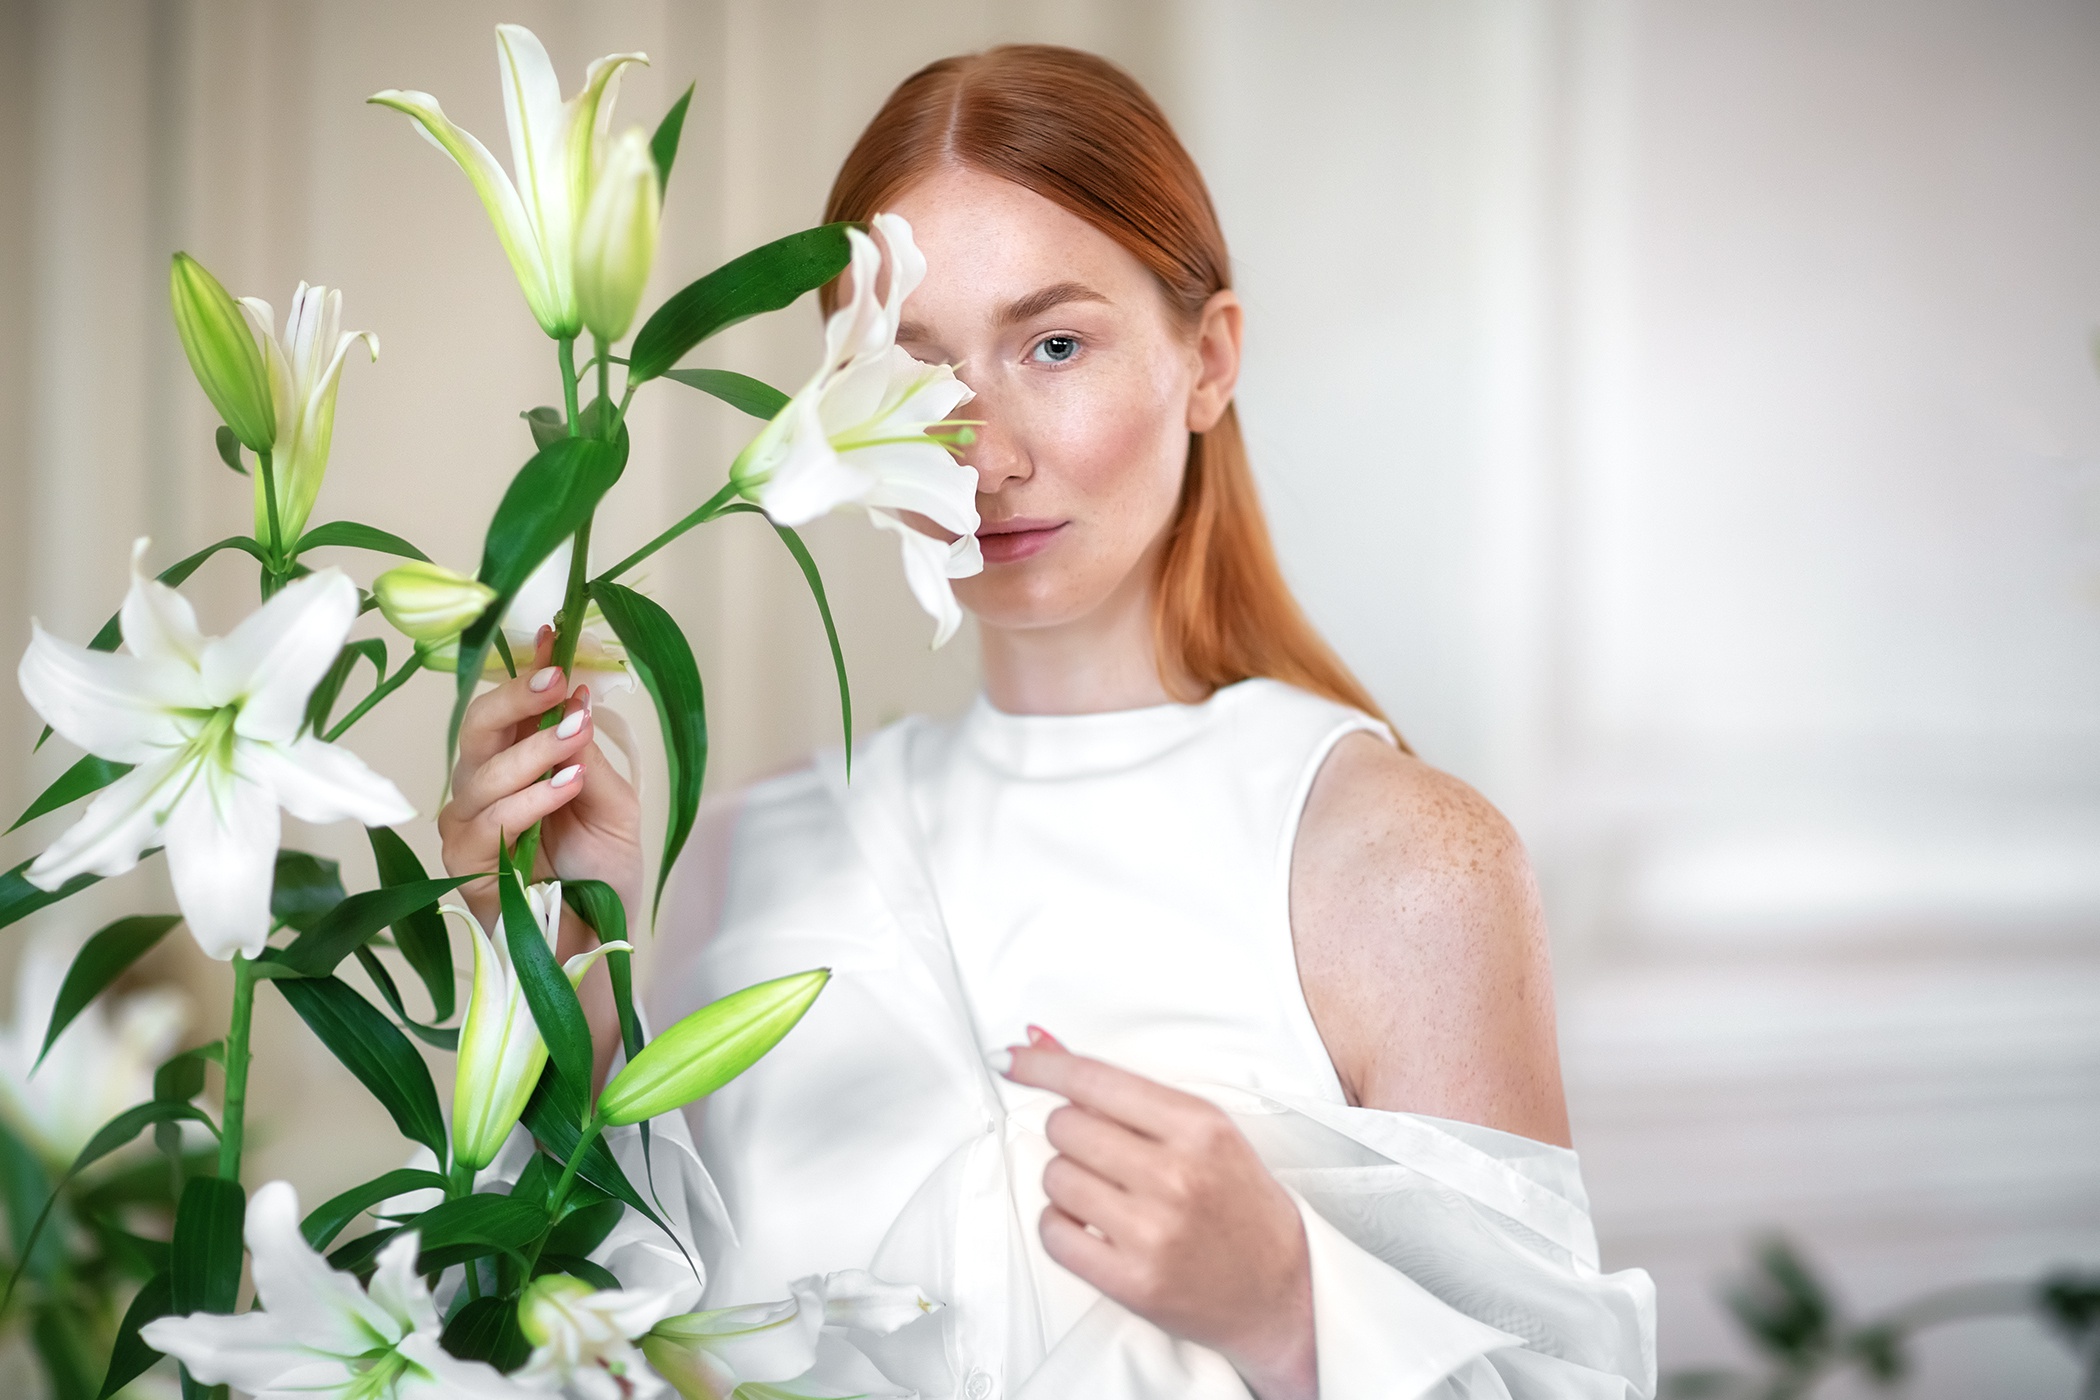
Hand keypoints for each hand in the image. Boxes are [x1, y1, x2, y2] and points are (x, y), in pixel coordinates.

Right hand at [438, 626, 642, 934]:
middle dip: (516, 699)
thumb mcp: (616, 809)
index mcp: (523, 764)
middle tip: (557, 684)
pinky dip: (529, 800)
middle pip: (478, 729)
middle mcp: (488, 787)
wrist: (599, 944)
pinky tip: (565, 786)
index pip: (516, 707)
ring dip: (532, 753)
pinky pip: (489, 822)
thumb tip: (574, 702)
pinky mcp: (464, 862)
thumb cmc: (603, 877)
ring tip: (574, 747)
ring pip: (482, 773)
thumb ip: (591, 759)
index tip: (554, 633)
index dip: (530, 669)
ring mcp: (470, 823)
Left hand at [998, 1028, 1316, 1399]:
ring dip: (1068, 1181)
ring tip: (1108, 1193)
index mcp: (1198, 1127)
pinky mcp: (1132, 1281)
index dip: (1043, 1065)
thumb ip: (1127, 1093)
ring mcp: (1152, 1231)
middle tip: (1105, 1153)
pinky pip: (1053, 1232)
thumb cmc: (1242, 1205)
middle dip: (1073, 1134)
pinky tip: (1091, 1225)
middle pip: (1066, 1125)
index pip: (1095, 1079)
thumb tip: (1048, 1043)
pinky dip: (1061, 1224)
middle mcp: (1176, 1175)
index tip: (1014, 1059)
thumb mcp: (1203, 1132)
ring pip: (1054, 1176)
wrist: (1283, 1290)